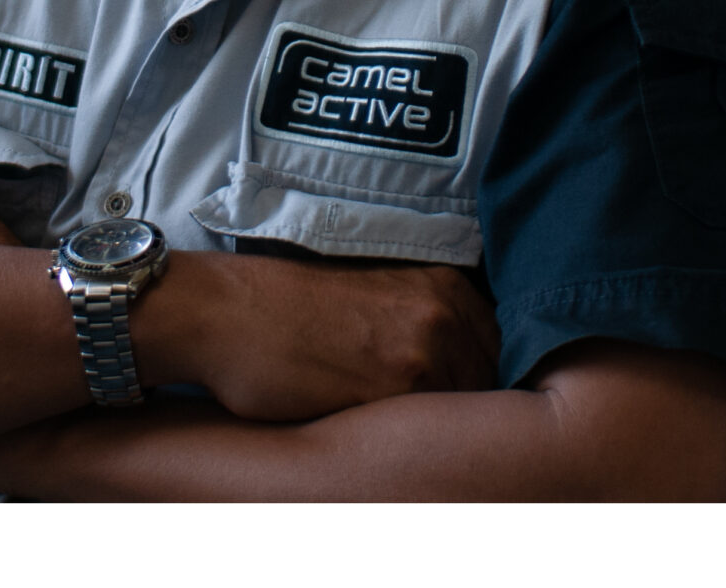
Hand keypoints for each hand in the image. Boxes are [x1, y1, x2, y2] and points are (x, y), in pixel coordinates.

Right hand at [155, 252, 501, 420]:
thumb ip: (421, 319)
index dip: (480, 374)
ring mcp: (422, 352)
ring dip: (442, 428)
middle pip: (488, 380)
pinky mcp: (392, 390)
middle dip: (465, 402)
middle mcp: (441, 313)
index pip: (497, 345)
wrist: (228, 312)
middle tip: (434, 424)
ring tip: (408, 436)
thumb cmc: (287, 304)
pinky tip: (387, 440)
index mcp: (440, 284)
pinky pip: (427, 429)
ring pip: (462, 409)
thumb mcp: (373, 292)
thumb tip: (454, 364)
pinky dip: (415, 441)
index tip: (458, 391)